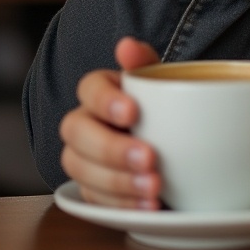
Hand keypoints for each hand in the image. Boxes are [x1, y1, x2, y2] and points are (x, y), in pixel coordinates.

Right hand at [59, 37, 161, 208]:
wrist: (170, 134)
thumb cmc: (160, 101)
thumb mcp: (159, 78)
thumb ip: (143, 62)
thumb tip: (126, 45)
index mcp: (98, 90)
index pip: (88, 89)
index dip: (106, 101)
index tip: (134, 112)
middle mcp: (83, 124)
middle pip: (79, 135)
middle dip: (112, 149)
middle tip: (149, 158)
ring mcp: (82, 159)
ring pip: (82, 171)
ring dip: (118, 182)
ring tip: (154, 186)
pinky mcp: (91, 189)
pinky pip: (96, 200)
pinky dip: (123, 205)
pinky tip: (148, 204)